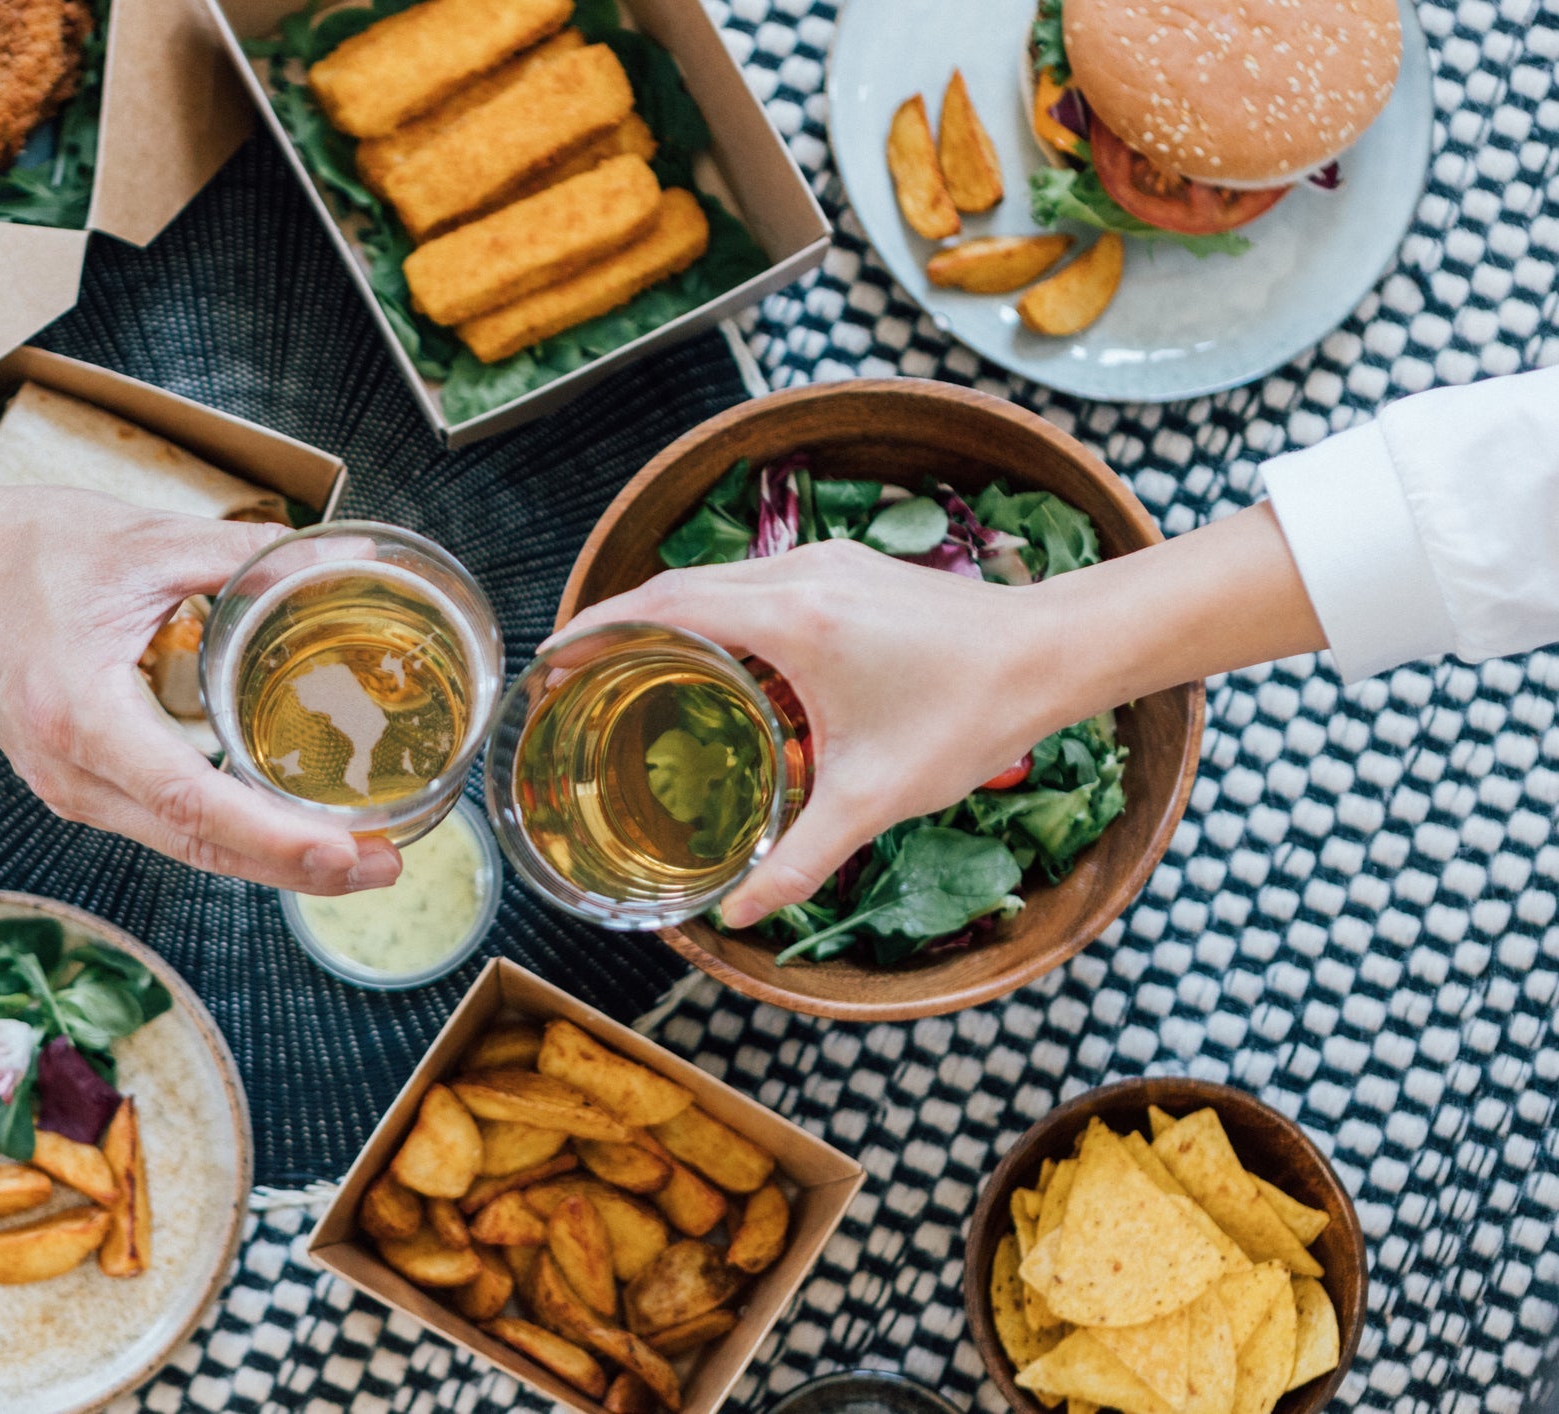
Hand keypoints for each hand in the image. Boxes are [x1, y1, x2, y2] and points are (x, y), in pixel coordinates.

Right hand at [0, 480, 401, 893]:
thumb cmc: (22, 549)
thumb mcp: (142, 540)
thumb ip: (245, 556)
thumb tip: (344, 559)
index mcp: (82, 717)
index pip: (195, 802)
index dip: (277, 838)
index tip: (347, 852)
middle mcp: (71, 774)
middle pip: (200, 847)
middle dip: (298, 867)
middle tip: (388, 862)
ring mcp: (68, 790)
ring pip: (185, 847)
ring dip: (271, 858)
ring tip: (359, 853)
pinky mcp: (75, 786)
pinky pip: (165, 826)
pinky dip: (231, 834)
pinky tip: (290, 825)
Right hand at [563, 539, 1065, 925]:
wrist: (1056, 653)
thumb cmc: (970, 715)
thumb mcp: (876, 798)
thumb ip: (801, 857)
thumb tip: (743, 913)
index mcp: (794, 620)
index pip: (665, 605)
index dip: (598, 627)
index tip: (553, 655)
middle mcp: (802, 576)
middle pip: (680, 582)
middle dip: (619, 618)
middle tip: (576, 668)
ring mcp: (829, 562)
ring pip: (720, 575)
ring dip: (668, 608)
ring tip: (631, 658)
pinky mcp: (852, 566)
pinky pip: (758, 578)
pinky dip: (716, 604)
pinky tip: (716, 651)